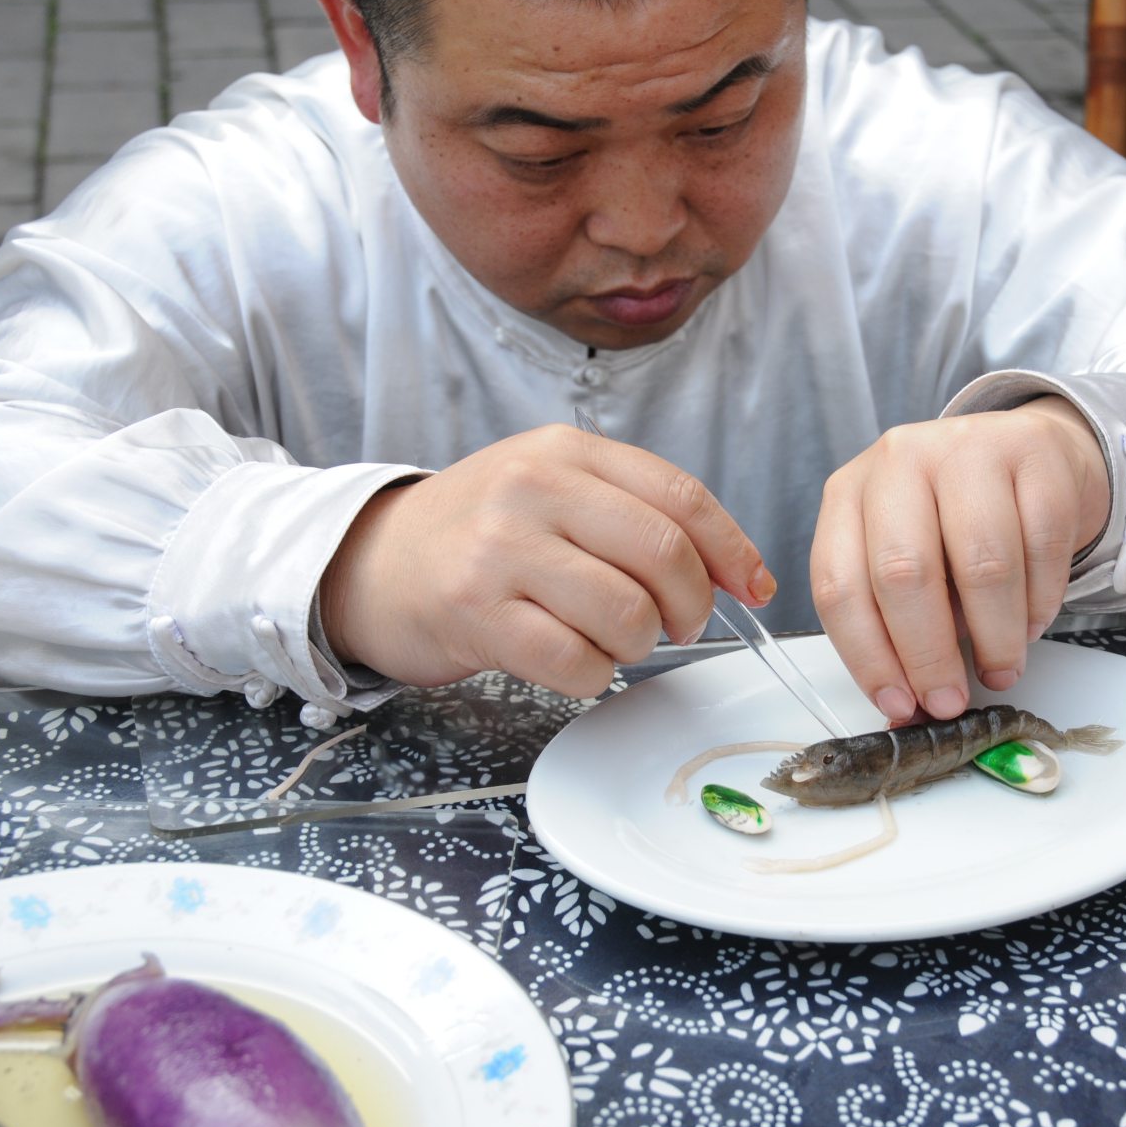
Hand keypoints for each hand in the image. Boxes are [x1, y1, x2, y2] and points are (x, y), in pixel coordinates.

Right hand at [320, 425, 772, 697]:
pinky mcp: (475, 613)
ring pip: (626, 614)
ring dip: (636, 644)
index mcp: (565, 450)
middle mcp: (532, 488)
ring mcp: (499, 550)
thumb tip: (737, 571)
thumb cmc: (479, 535)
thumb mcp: (554, 491)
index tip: (753, 587)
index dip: (732, 550)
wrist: (372, 563)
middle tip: (676, 625)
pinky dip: (594, 675)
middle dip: (690, 606)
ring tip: (607, 638)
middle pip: (663, 555)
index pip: (680, 496)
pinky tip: (572, 660)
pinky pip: (576, 661)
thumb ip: (637, 513)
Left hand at [810, 396, 1110, 722]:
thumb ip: (897, 627)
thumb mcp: (909, 563)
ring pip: (982, 565)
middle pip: (904, 573)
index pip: (839, 584)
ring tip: (1000, 668)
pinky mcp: (1033, 451)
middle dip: (928, 655)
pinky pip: (1040, 545)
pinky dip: (1039, 602)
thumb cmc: (955, 521)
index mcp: (850, 493)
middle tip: (949, 700)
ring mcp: (968, 448)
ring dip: (994, 638)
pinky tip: (1031, 623)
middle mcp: (900, 461)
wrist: (1024, 453)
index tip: (897, 704)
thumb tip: (906, 707)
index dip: (867, 656)